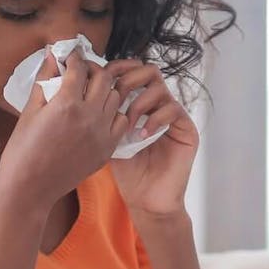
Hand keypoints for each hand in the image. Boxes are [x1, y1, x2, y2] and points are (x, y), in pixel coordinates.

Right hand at [0, 51, 132, 212]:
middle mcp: (89, 116)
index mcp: (66, 104)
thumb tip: (51, 55)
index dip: (73, 57)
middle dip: (92, 69)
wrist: (30, 188)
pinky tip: (99, 113)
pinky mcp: (107, 149)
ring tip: (91, 91)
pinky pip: (120, 121)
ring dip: (105, 89)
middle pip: (103, 78)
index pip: (78, 68)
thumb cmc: (22, 151)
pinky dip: (113, 112)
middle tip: (81, 70)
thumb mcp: (29, 111)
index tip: (70, 55)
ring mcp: (101, 134)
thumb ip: (44, 80)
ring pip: (115, 97)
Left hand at [105, 59, 198, 218]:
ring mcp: (173, 116)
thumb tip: (82, 92)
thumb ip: (103, 114)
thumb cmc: (127, 172)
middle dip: (129, 80)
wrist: (146, 199)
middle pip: (148, 71)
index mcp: (140, 103)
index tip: (101, 79)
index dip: (118, 70)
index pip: (132, 72)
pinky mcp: (186, 129)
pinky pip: (173, 109)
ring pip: (159, 88)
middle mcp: (158, 105)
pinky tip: (142, 135)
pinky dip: (155, 119)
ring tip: (128, 124)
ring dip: (139, 103)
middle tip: (116, 97)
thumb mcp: (108, 137)